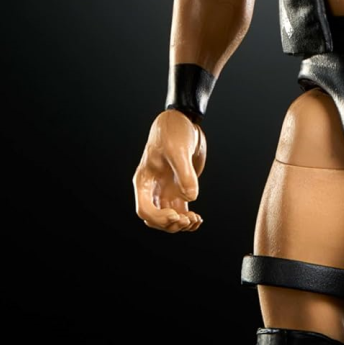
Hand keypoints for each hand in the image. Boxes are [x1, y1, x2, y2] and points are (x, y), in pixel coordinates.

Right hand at [133, 110, 206, 232]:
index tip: (176, 215)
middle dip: (170, 224)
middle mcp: (153, 188)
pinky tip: (198, 219)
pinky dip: (188, 218)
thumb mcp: (178, 150)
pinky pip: (180, 210)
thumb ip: (184, 174)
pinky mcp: (179, 187)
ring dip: (180, 224)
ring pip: (169, 217)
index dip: (159, 218)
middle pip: (155, 218)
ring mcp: (166, 189)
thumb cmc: (173, 131)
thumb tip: (191, 198)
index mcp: (145, 180)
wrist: (184, 120)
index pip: (145, 209)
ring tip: (196, 220)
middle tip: (187, 219)